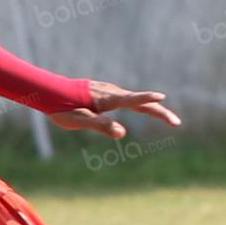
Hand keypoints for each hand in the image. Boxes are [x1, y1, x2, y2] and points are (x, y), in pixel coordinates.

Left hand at [47, 80, 181, 138]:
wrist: (49, 92)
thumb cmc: (62, 108)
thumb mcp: (78, 121)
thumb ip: (100, 125)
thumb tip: (122, 133)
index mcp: (106, 99)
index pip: (131, 99)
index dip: (146, 99)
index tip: (162, 97)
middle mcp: (110, 92)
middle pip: (139, 101)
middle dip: (159, 111)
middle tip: (176, 123)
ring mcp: (108, 91)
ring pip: (134, 99)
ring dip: (151, 107)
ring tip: (168, 118)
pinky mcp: (105, 92)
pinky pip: (127, 98)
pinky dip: (140, 103)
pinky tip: (142, 108)